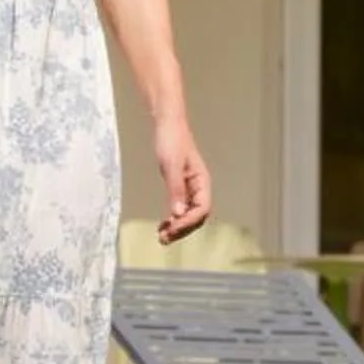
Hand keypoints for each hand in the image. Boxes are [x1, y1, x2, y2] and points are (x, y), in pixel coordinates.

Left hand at [153, 120, 211, 243]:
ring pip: (188, 216)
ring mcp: (190, 189)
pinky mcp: (180, 187)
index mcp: (202, 182)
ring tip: (162, 237)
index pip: (201, 210)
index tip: (172, 228)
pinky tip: (162, 225)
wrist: (167, 124)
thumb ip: (175, 189)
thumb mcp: (171, 165)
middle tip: (164, 239)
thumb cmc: (171, 140)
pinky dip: (173, 219)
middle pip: (196, 217)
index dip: (188, 222)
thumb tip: (177, 214)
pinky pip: (180, 209)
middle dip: (182, 229)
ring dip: (177, 228)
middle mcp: (199, 188)